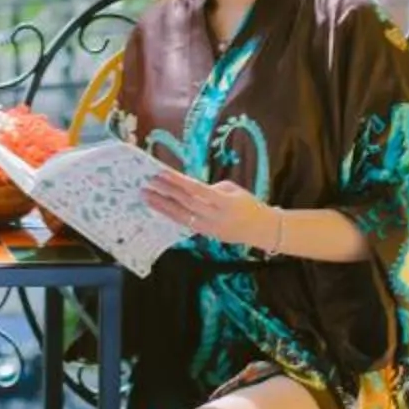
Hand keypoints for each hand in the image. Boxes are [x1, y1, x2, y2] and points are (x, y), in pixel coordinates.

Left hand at [142, 167, 274, 248]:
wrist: (261, 229)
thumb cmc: (249, 204)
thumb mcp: (233, 189)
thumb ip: (212, 188)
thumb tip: (191, 188)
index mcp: (223, 202)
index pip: (196, 190)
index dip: (177, 182)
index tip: (161, 174)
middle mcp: (214, 217)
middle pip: (185, 203)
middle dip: (165, 193)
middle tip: (148, 184)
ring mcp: (209, 228)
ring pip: (181, 217)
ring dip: (162, 206)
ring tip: (147, 197)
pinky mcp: (205, 235)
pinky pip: (185, 224)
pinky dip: (171, 216)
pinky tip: (160, 209)